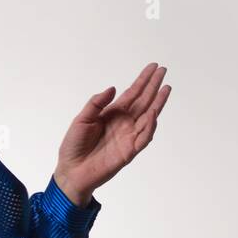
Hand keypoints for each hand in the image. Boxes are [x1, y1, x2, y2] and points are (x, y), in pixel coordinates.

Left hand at [54, 62, 170, 206]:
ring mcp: (128, 136)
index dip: (143, 80)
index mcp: (113, 113)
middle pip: (144, 101)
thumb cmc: (74, 146)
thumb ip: (96, 104)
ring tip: (165, 89)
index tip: (153, 67)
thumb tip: (113, 88)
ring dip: (158, 103)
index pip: (132, 93)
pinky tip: (153, 113)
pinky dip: (150, 126)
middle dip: (153, 86)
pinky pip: (144, 137)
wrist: (71, 170)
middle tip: (163, 70)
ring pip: (149, 117)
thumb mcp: (82, 119)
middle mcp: (124, 123)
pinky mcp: (129, 151)